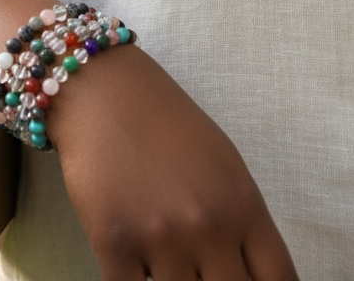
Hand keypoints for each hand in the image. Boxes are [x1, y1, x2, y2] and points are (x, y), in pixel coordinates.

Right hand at [47, 45, 299, 280]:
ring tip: (168, 262)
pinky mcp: (113, 244)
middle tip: (200, 271)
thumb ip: (242, 224)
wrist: (103, 90)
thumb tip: (250, 276)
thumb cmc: (166, 123)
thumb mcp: (224, 165)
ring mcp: (160, 238)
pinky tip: (138, 267)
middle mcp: (208, 226)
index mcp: (243, 206)